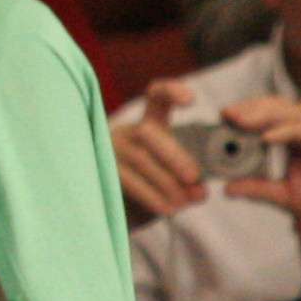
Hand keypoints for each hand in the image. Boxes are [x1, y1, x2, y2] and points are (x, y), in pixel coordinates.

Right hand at [111, 78, 208, 224]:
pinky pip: (127, 181)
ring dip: (167, 182)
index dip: (172, 92)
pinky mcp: (101, 172)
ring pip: (139, 159)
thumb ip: (189, 180)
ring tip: (184, 201)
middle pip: (147, 133)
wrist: (117, 208)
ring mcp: (108, 151)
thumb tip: (200, 191)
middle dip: (174, 155)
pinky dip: (151, 196)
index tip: (191, 100)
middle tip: (194, 177)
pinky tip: (167, 208)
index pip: (158, 97)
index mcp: (149, 124)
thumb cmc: (153, 186)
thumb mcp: (174, 174)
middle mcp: (125, 133)